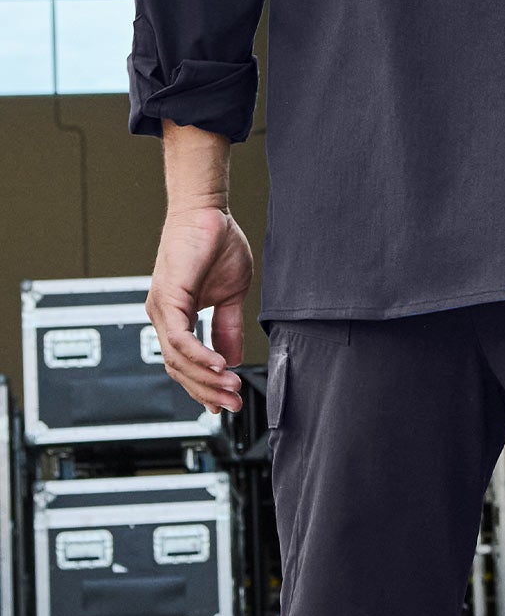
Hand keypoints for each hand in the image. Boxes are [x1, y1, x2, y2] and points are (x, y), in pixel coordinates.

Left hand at [146, 205, 253, 414]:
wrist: (208, 211)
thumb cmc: (216, 243)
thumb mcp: (230, 294)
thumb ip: (227, 326)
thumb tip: (232, 358)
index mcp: (175, 316)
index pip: (184, 364)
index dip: (202, 387)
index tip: (223, 404)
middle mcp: (163, 316)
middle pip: (178, 369)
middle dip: (207, 391)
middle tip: (233, 403)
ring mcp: (161, 308)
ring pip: (177, 359)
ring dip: (206, 378)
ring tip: (231, 387)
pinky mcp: (168, 297)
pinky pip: (179, 338)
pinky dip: (198, 355)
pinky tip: (219, 365)